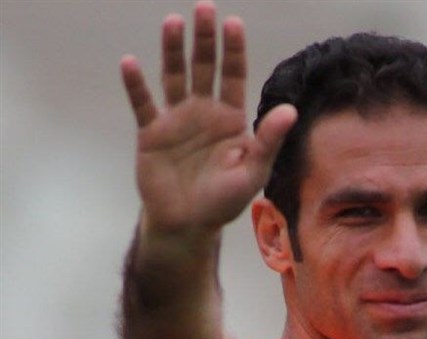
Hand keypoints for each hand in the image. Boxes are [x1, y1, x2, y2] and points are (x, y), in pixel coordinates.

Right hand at [120, 1, 295, 235]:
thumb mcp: (253, 172)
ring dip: (173, 51)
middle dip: (205, 39)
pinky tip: (130, 63)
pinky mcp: (151, 134)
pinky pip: (143, 105)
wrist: (188, 224)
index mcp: (231, 119)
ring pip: (175, 78)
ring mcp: (176, 120)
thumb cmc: (224, 201)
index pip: (234, 76)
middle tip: (204, 8)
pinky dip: (136, 86)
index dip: (234, 51)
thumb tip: (290, 110)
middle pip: (204, 68)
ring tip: (173, 23)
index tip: (233, 23)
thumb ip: (269, 141)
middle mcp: (204, 113)